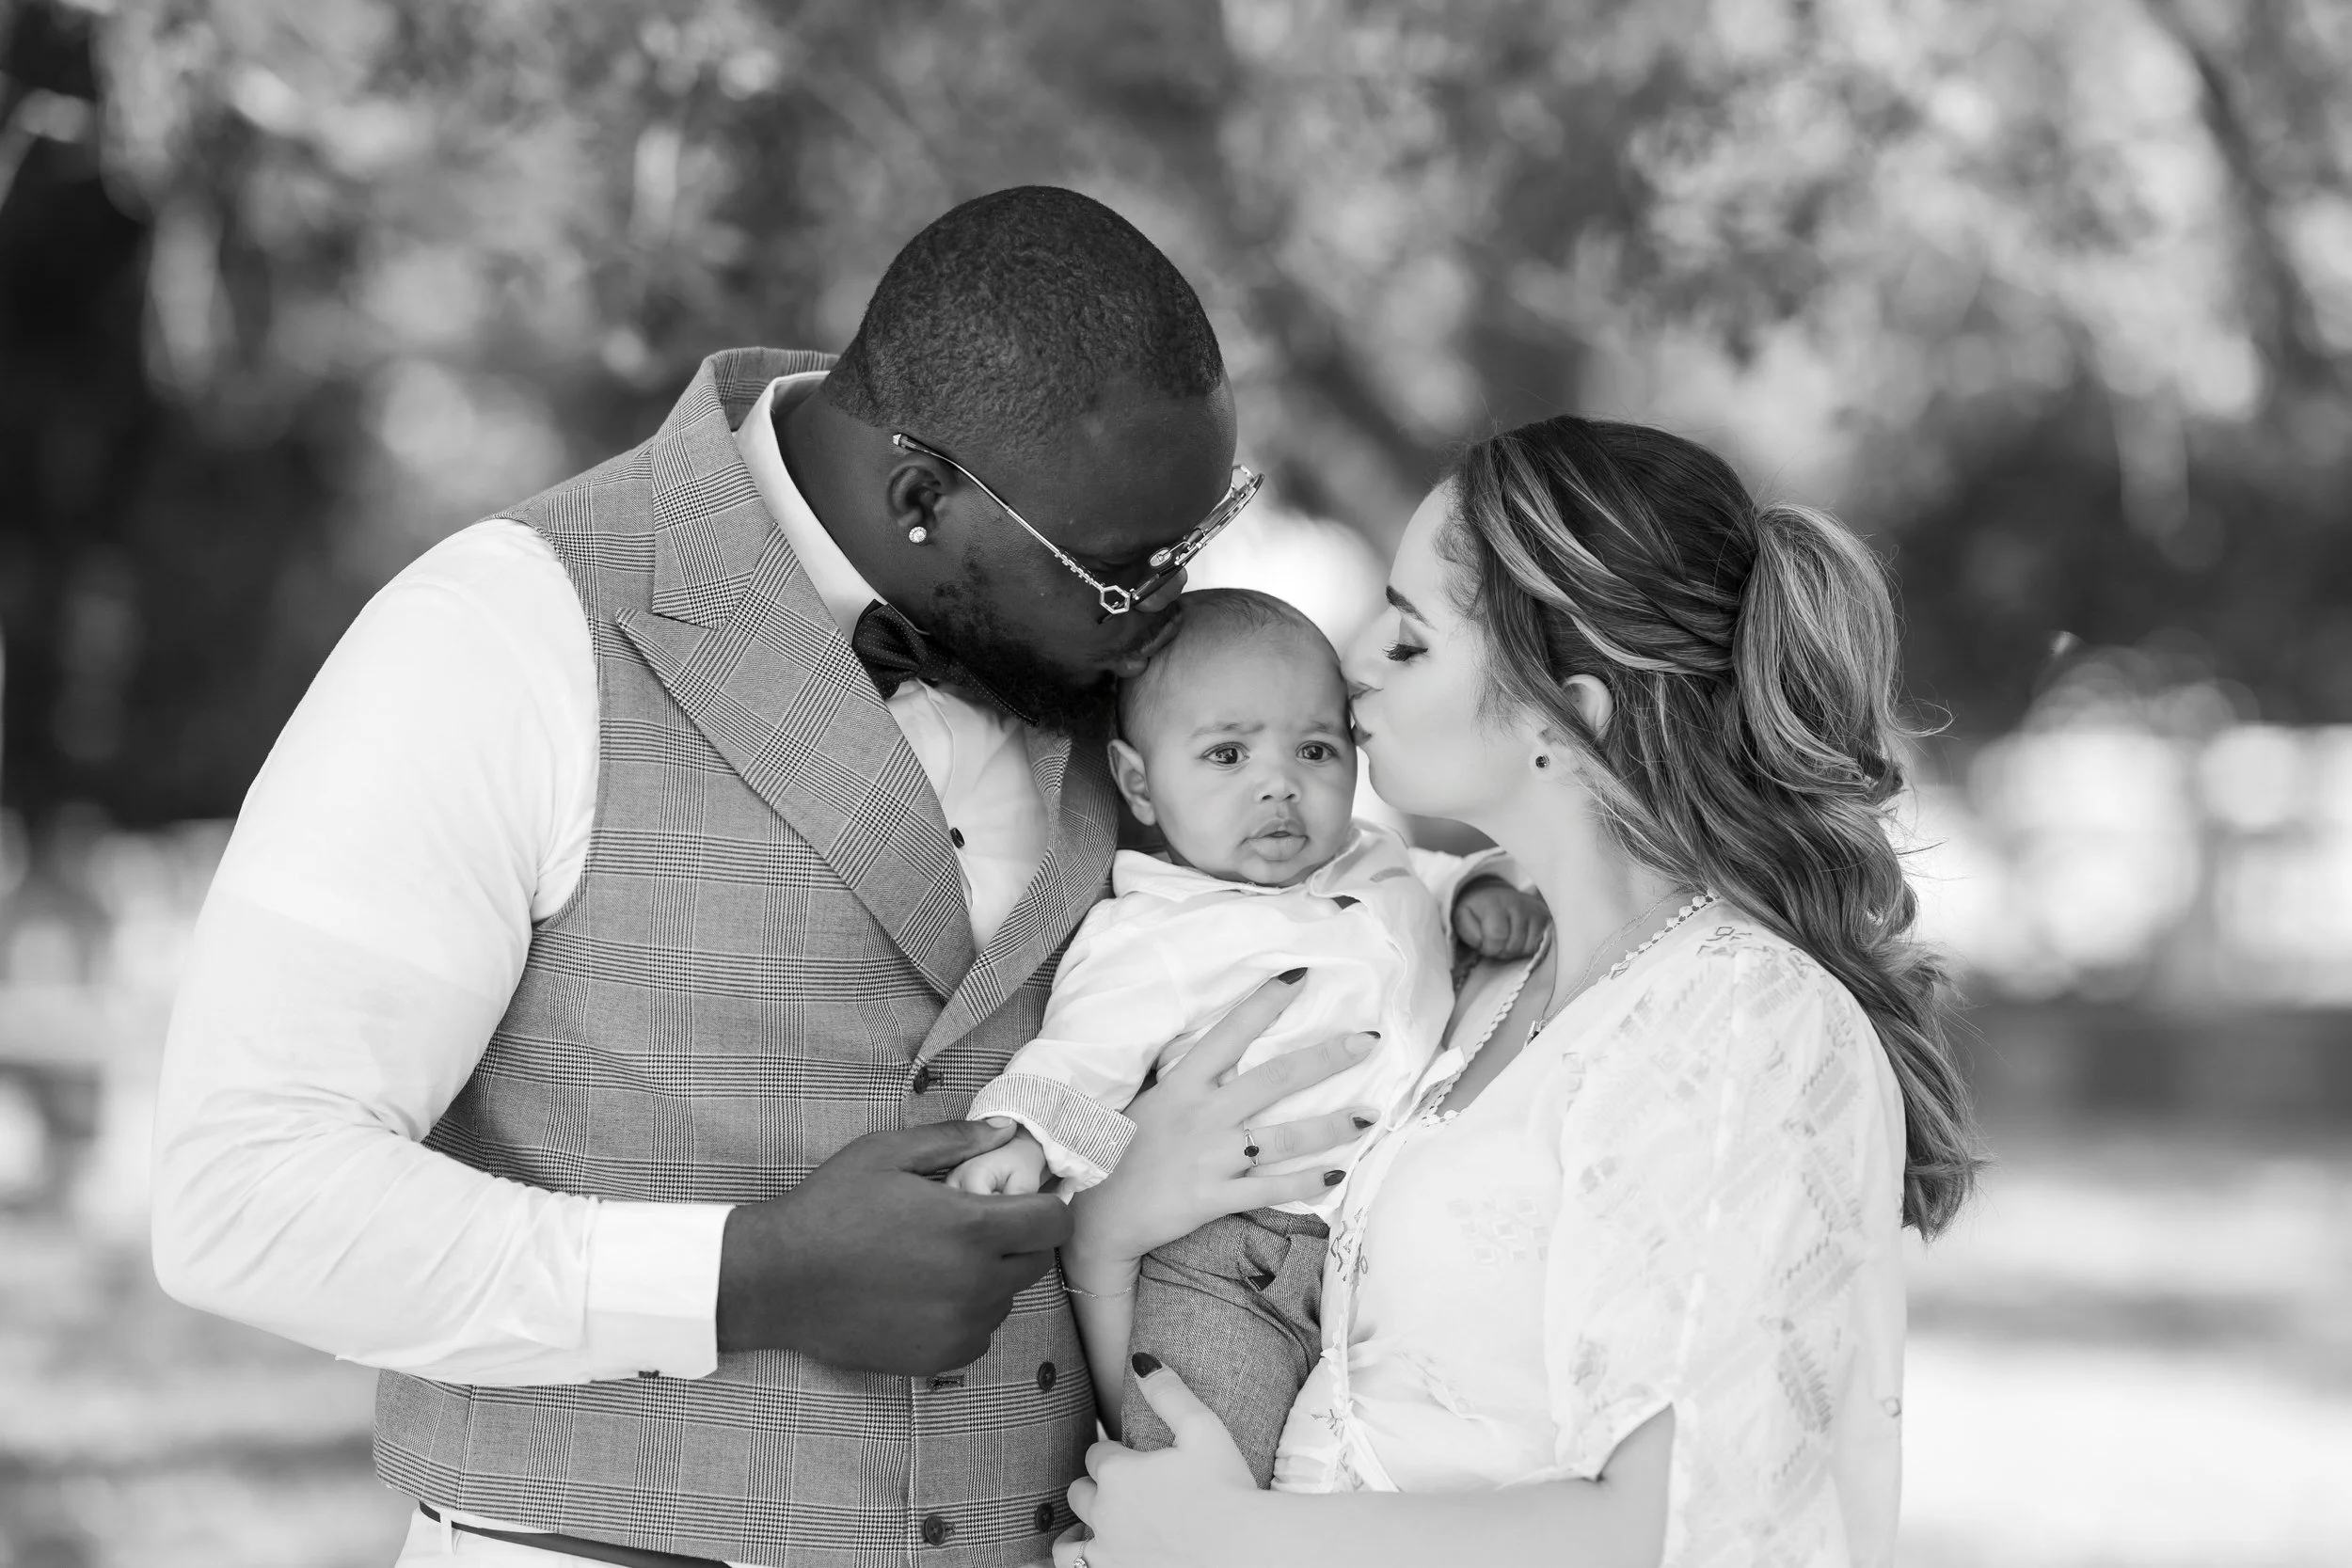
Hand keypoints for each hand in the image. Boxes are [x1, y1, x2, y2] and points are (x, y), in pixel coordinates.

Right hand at [716, 1120, 1070, 1373]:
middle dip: (1019, 1239)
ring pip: (1006, 1298)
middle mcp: (977, 1283)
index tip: (1026, 1198)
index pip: (1053, 1222)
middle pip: (1036, 1262)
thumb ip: (955, 1140)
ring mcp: (960, 1326)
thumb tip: (1006, 1131)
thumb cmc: (829, 1208)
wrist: (777, 1281)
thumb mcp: (887, 1154)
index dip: (1047, 1205)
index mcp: (972, 1229)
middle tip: (978, 1224)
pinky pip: (979, 1332)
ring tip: (941, 1259)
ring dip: (991, 1277)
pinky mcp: (940, 1357)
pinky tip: (926, 1293)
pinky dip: (967, 1313)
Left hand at [1056, 1354, 1259, 1566]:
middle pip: (1079, 1493)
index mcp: (1118, 1472)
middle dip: (1096, 1488)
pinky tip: (1096, 1558)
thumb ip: (1168, 1392)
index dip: (1113, 1455)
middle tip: (1123, 1491)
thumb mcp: (1203, 1428)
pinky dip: (1079, 1562)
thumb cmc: (1228, 1488)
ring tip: (1094, 1528)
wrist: (1244, 1550)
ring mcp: (1107, 1552)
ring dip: (1078, 1531)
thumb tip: (1140, 1360)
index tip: (1133, 1460)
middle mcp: (1104, 1512)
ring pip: (1068, 1540)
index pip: (1098, 1455)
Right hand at [1065, 970, 1377, 1279]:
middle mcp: (1202, 1116)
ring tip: (1369, 1115)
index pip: (1230, 1034)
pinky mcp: (1215, 1197)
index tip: (1300, 977)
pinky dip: (1307, 1183)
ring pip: (1284, 1137)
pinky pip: (1272, 1188)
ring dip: (1332, 1126)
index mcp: (1181, 1085)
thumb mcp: (1148, 1101)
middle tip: (1366, 1042)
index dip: (1265, 1004)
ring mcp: (1212, 1158)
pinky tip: (1337, 1175)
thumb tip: (1225, 1054)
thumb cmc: (1117, 1150)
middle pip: (1275, 1080)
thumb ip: (1188, 1080)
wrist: (1095, 1214)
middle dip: (1325, 1059)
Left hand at [1454, 878, 1549, 959]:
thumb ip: (1468, 932)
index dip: (1489, 948)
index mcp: (1494, 902)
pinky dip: (1526, 948)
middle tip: (1495, 943)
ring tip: (1506, 941)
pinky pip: (1538, 945)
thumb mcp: (1462, 917)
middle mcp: (1517, 903)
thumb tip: (1483, 943)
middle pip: (1513, 945)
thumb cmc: (1476, 910)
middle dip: (1502, 951)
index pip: (1497, 936)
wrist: (1494, 893)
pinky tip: (1518, 939)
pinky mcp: (1544, 916)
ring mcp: (1533, 909)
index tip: (1484, 945)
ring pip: (1527, 947)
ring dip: (1514, 951)